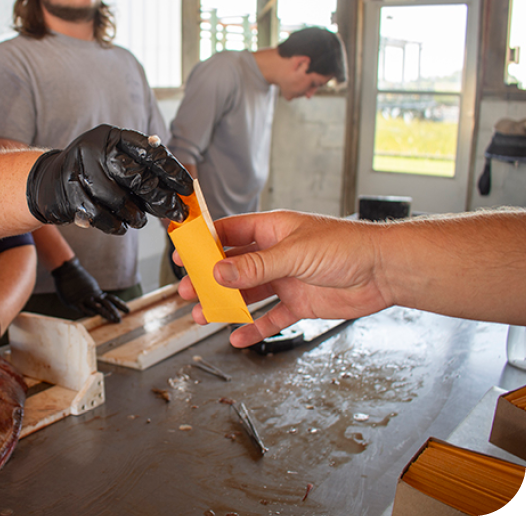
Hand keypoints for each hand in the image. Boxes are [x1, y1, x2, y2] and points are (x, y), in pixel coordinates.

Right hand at [27, 125, 193, 234]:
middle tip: (177, 212)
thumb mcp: (116, 163)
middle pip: (137, 176)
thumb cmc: (92, 174)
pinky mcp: (69, 194)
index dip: (171, 170)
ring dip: (135, 215)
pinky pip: (100, 216)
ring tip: (139, 220)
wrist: (48, 182)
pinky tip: (120, 226)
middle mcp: (95, 148)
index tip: (187, 187)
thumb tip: (179, 191)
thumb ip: (143, 172)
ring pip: (119, 200)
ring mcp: (79, 170)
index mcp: (112, 137)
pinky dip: (115, 225)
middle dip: (161, 198)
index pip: (149, 151)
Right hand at [52, 257, 128, 321]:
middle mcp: (93, 296)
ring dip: (105, 312)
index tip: (128, 310)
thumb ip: (92, 293)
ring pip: (97, 306)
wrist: (67, 270)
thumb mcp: (87, 285)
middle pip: (107, 304)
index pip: (111, 299)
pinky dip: (89, 312)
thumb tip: (97, 299)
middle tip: (120, 320)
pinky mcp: (75, 302)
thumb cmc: (76, 278)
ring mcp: (84, 299)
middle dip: (114, 311)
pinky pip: (83, 308)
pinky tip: (94, 315)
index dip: (120, 304)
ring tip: (112, 318)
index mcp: (97, 292)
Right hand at [177, 211, 391, 347]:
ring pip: (247, 293)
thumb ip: (255, 266)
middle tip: (187, 290)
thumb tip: (220, 272)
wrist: (384, 271)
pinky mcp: (300, 303)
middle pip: (233, 266)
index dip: (204, 243)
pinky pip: (271, 317)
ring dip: (225, 304)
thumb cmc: (347, 247)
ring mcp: (287, 279)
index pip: (229, 233)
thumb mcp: (293, 254)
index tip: (184, 254)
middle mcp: (276, 254)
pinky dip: (254, 328)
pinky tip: (238, 337)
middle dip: (209, 279)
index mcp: (272, 230)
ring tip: (203, 315)